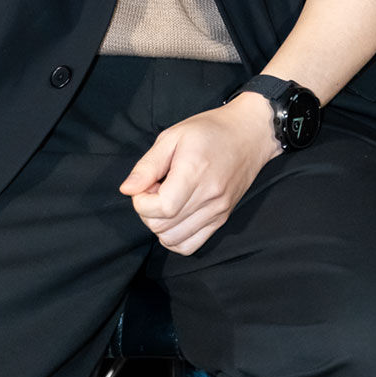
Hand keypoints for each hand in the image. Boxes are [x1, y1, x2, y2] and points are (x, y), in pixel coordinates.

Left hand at [120, 95, 281, 255]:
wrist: (248, 134)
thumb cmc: (209, 130)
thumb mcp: (173, 136)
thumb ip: (148, 165)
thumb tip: (127, 190)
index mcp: (195, 173)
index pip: (161, 208)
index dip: (141, 202)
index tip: (145, 185)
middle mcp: (209, 197)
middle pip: (163, 227)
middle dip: (148, 211)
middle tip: (154, 188)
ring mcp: (217, 212)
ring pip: (174, 240)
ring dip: (160, 225)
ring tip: (165, 200)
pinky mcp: (222, 219)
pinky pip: (190, 246)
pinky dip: (175, 237)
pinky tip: (175, 216)